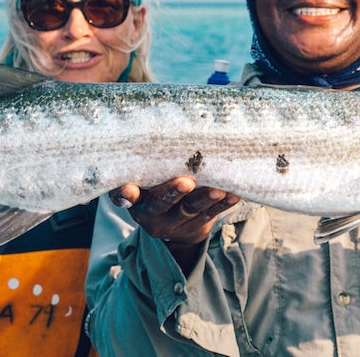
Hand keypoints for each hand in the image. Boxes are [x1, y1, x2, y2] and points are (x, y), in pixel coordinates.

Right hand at [110, 177, 239, 269]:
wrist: (176, 222)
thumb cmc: (157, 188)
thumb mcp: (145, 182)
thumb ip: (143, 167)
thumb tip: (146, 135)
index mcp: (136, 201)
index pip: (127, 198)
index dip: (125, 195)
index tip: (129, 190)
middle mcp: (152, 215)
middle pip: (160, 204)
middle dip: (173, 193)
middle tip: (186, 182)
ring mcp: (176, 222)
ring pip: (190, 209)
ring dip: (204, 199)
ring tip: (217, 190)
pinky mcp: (198, 225)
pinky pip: (211, 214)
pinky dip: (223, 204)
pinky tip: (233, 195)